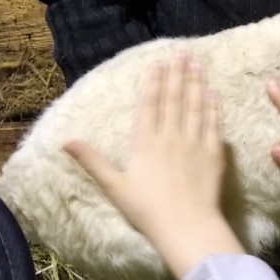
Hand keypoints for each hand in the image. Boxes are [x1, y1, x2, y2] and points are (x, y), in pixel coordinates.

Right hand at [64, 52, 243, 279]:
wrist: (185, 226)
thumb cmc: (146, 210)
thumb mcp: (114, 186)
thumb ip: (92, 161)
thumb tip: (65, 140)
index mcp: (145, 142)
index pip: (150, 104)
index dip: (153, 82)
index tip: (157, 63)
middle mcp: (170, 137)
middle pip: (174, 99)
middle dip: (177, 74)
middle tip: (182, 53)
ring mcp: (194, 144)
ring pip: (195, 106)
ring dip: (196, 84)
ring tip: (197, 65)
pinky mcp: (214, 155)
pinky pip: (214, 125)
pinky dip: (214, 108)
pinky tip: (214, 94)